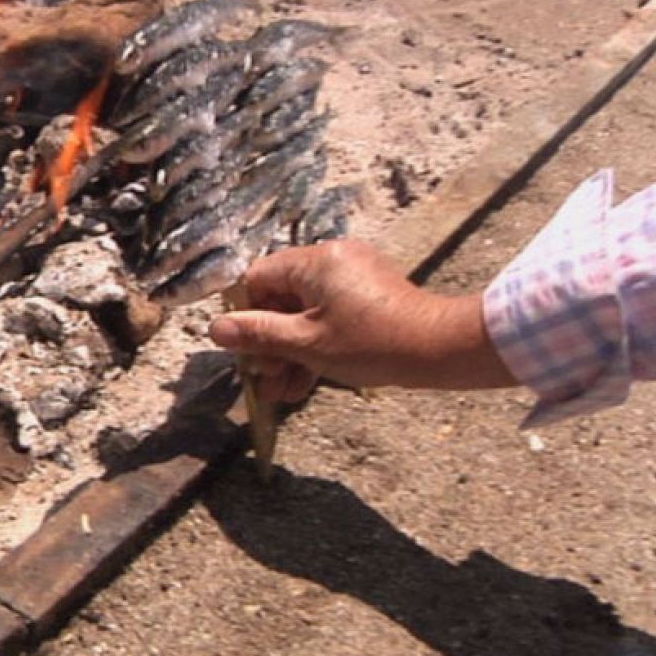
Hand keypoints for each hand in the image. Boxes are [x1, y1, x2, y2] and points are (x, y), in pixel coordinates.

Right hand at [208, 240, 516, 401]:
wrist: (440, 351)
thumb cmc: (373, 343)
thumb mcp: (307, 344)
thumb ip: (259, 334)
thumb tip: (215, 328)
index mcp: (314, 261)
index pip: (257, 279)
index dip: (246, 316)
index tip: (248, 352)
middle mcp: (331, 260)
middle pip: (280, 299)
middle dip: (270, 344)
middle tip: (265, 382)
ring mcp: (352, 277)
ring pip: (303, 313)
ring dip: (291, 352)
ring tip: (283, 394)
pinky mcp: (368, 295)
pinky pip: (328, 316)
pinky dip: (316, 345)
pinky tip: (306, 384)